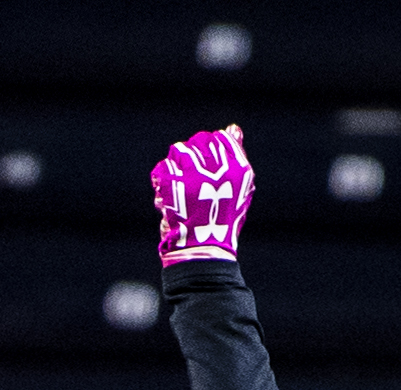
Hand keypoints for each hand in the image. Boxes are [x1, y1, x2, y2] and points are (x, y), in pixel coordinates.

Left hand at [151, 124, 254, 266]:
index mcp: (239, 169)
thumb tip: (233, 127)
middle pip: (200, 141)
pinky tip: (166, 195)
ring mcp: (196, 176)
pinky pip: (162, 168)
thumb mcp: (238, 187)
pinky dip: (161, 180)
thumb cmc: (221, 220)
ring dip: (175, 165)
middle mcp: (219, 169)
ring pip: (179, 150)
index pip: (220, 138)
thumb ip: (236, 155)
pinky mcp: (175, 185)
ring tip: (177, 184)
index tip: (203, 169)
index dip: (208, 150)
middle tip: (188, 177)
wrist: (202, 250)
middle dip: (191, 156)